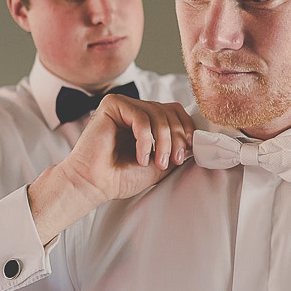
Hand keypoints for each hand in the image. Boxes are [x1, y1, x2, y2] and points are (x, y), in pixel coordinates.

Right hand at [28, 95, 195, 242]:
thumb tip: (197, 140)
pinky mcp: (111, 105)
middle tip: (173, 161)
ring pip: (158, 114)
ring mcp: (123, 105)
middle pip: (169, 111)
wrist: (93, 185)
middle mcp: (135, 109)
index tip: (188, 151)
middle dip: (176, 138)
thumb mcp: (159, 163)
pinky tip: (140, 157)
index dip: (186, 129)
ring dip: (163, 141)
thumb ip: (176, 149)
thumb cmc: (121, 177)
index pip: (175, 112)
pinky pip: (141, 117)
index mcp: (146, 120)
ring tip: (157, 162)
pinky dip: (145, 140)